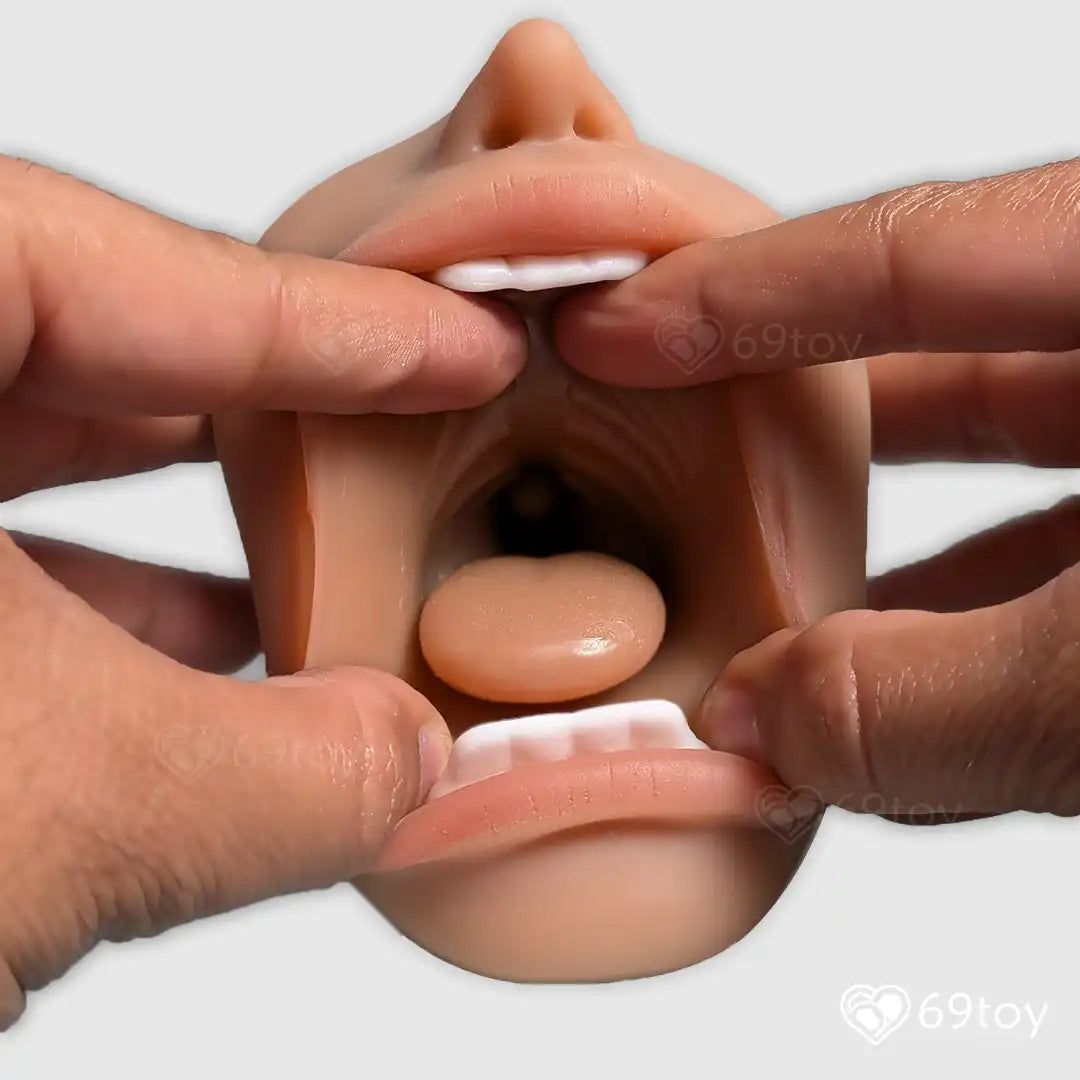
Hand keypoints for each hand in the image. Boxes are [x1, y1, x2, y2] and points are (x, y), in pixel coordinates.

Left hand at [0, 155, 525, 1026]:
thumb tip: (420, 767)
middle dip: (263, 414)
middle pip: (74, 350)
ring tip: (324, 574)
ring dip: (183, 527)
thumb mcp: (50, 812)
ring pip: (10, 461)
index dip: (332, 318)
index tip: (459, 343)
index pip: (122, 269)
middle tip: (402, 445)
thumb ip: (286, 775)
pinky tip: (193, 670)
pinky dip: (92, 618)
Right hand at [556, 157, 1079, 818]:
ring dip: (896, 549)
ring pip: (1021, 463)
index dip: (733, 290)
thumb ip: (926, 701)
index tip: (606, 325)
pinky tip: (914, 696)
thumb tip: (763, 728)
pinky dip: (989, 622)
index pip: (911, 249)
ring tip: (780, 614)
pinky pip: (1078, 553)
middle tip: (674, 454)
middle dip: (800, 418)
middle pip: (954, 348)